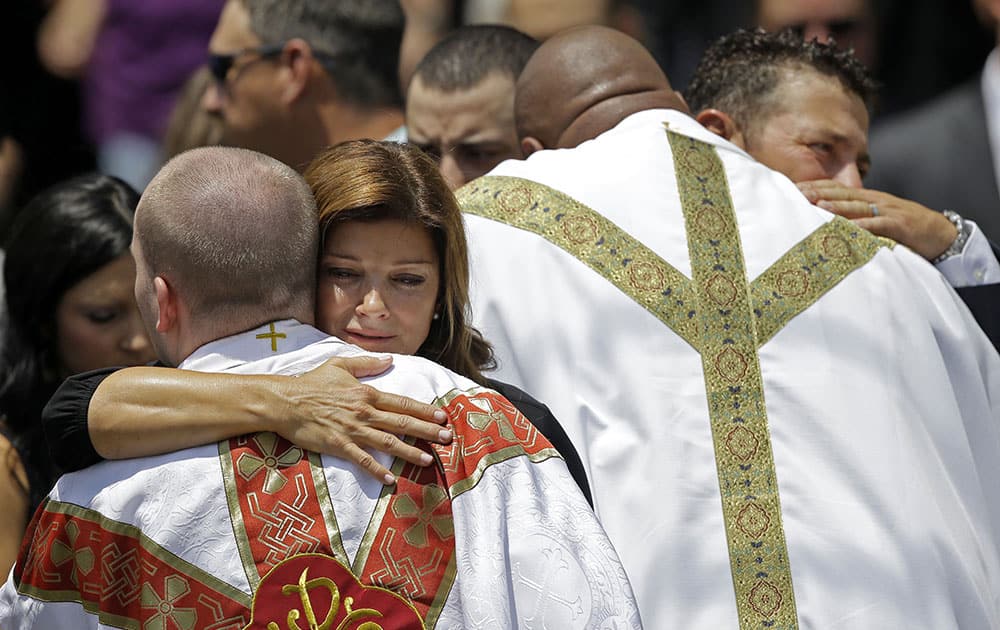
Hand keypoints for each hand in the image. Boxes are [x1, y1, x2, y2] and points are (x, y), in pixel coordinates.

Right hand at [274, 356, 451, 484]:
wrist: (285, 401)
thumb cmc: (311, 382)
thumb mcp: (340, 365)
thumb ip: (367, 363)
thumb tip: (389, 359)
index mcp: (367, 394)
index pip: (402, 403)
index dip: (423, 410)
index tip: (442, 416)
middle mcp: (364, 412)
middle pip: (401, 423)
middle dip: (427, 431)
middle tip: (447, 438)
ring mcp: (352, 430)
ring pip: (387, 443)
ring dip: (410, 452)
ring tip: (428, 460)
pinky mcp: (338, 445)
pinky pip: (362, 459)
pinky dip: (377, 470)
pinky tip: (391, 479)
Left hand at [797, 180, 957, 260]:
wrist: (940, 234)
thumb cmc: (901, 229)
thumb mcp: (875, 219)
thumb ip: (853, 217)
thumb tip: (824, 219)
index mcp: (867, 198)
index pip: (836, 188)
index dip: (815, 187)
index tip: (793, 188)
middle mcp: (875, 201)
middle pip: (843, 193)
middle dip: (819, 192)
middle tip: (797, 193)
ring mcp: (888, 211)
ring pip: (859, 207)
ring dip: (839, 206)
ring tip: (818, 206)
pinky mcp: (900, 225)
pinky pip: (880, 225)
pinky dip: (865, 227)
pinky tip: (850, 229)